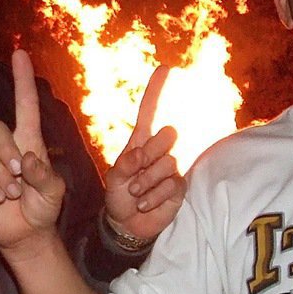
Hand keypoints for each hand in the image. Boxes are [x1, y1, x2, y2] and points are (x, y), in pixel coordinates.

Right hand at [0, 49, 66, 255]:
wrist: (26, 234)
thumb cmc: (43, 207)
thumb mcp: (54, 192)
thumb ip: (44, 176)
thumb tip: (27, 161)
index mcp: (28, 142)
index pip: (25, 105)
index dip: (22, 80)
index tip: (20, 54)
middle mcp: (6, 147)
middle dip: (5, 150)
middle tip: (20, 174)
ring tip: (12, 194)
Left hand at [104, 64, 185, 242]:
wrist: (127, 224)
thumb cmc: (119, 198)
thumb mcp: (114, 180)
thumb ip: (124, 166)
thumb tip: (139, 154)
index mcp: (139, 143)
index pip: (149, 113)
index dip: (156, 91)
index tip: (164, 69)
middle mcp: (157, 152)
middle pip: (167, 134)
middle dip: (150, 152)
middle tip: (136, 171)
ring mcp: (170, 169)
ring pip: (168, 162)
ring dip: (147, 181)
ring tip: (135, 193)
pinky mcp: (179, 187)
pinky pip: (171, 184)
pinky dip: (154, 195)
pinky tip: (144, 203)